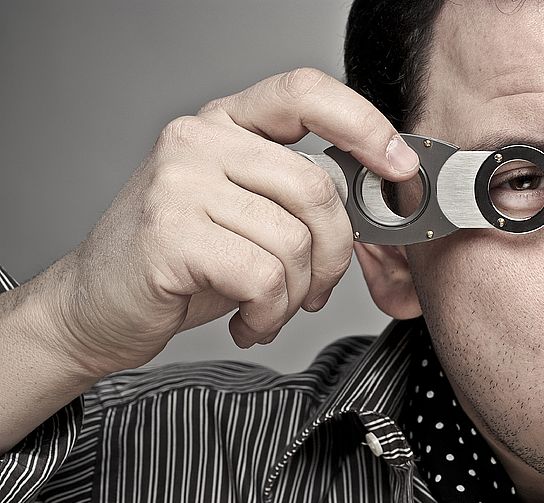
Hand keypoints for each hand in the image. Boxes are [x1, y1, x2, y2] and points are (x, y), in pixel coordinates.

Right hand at [48, 68, 419, 376]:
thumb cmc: (182, 263)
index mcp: (226, 124)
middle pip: (316, 188)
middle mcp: (199, 139)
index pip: (305, 92)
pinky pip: (265, 277)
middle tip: (316, 289)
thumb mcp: (246, 215)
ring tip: (269, 308)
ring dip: (297, 294)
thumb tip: (376, 206)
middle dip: (334, 255)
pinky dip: (270, 314)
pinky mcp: (170, 231)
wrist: (97, 305)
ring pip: (293, 241)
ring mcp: (179, 181)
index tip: (398, 166)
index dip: (364, 124)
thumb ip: (298, 197)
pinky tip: (247, 321)